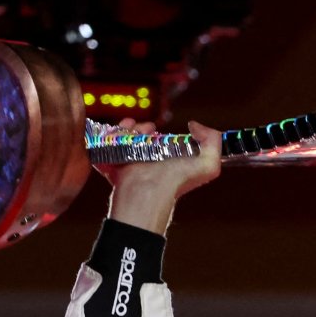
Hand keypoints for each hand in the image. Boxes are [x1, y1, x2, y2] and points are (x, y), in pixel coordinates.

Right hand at [99, 119, 222, 233]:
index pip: (155, 138)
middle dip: (136, 127)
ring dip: (121, 130)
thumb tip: (193, 125)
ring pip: (119, 139)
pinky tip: (112, 139)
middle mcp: (147, 162)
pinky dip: (103, 142)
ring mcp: (128, 165)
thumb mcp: (209, 165)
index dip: (150, 128)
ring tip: (127, 131)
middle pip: (135, 136)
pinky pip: (103, 151)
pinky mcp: (113, 168)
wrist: (150, 191)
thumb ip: (212, 140)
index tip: (151, 128)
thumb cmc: (179, 181)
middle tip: (141, 130)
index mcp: (165, 160)